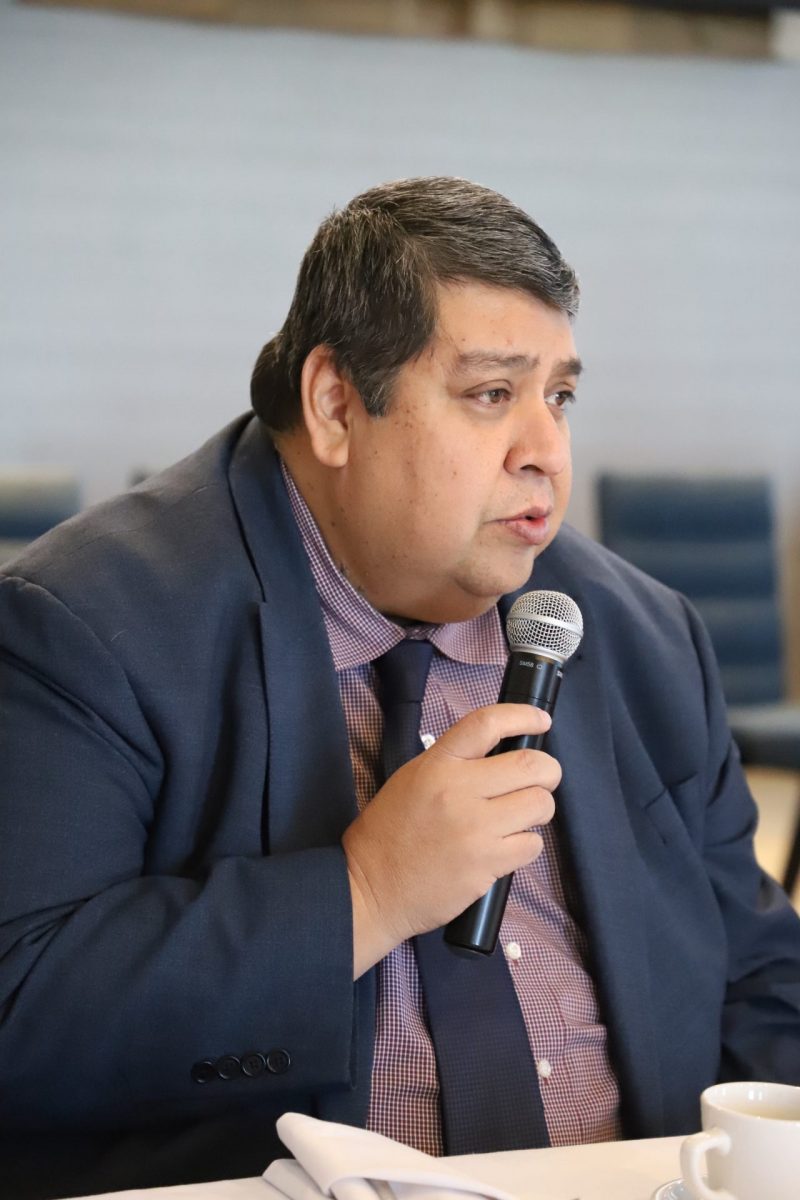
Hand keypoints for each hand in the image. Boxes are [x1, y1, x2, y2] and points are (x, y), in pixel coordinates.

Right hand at [342, 703, 559, 977]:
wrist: (370, 888)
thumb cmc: (389, 834)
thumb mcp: (412, 780)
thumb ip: (453, 764)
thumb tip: (502, 758)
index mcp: (437, 764)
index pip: (487, 724)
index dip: (523, 716)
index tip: (541, 721)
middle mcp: (458, 790)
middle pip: (531, 765)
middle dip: (548, 772)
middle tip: (542, 780)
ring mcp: (474, 828)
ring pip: (539, 805)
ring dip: (538, 810)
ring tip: (519, 818)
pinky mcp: (486, 864)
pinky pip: (531, 845)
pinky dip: (526, 845)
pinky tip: (505, 848)